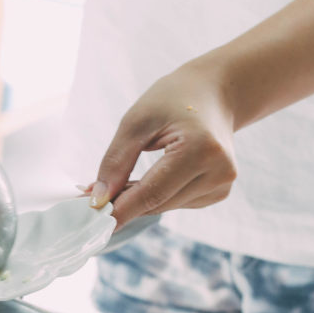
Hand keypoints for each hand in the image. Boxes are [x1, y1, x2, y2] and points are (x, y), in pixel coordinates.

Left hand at [89, 56, 237, 226]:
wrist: (213, 93)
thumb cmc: (173, 99)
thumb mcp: (137, 121)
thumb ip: (116, 162)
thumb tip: (98, 199)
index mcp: (201, 150)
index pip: (153, 193)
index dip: (120, 209)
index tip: (92, 219)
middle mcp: (219, 171)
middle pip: (158, 204)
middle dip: (124, 203)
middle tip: (91, 197)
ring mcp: (222, 184)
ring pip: (166, 207)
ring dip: (139, 200)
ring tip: (123, 180)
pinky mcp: (219, 191)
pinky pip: (177, 203)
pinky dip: (158, 196)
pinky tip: (154, 177)